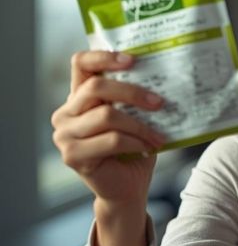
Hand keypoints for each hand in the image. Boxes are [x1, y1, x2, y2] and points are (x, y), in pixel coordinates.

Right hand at [51, 51, 165, 205]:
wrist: (128, 188)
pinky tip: (149, 147)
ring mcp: (64, 135)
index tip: (132, 60)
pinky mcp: (72, 155)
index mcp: (79, 96)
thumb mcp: (134, 116)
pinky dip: (135, 142)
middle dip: (133, 92)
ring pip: (106, 116)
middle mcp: (66, 113)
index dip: (104, 57)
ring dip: (140, 125)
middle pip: (96, 88)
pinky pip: (111, 140)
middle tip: (159, 102)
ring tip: (159, 135)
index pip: (81, 64)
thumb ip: (135, 97)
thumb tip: (164, 74)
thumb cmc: (134, 148)